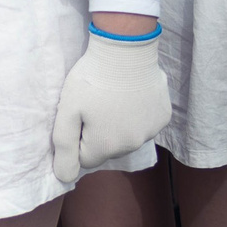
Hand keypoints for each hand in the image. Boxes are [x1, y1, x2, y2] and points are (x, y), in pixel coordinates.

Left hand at [51, 28, 170, 183]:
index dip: (77, 137)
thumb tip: (64, 178)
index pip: (85, 157)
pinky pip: (145, 123)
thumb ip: (63, 147)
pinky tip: (131, 94)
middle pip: (107, 148)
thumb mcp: (67, 110)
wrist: (125, 49)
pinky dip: (137, 113)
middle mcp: (132, 145)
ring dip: (118, 123)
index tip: (78, 114)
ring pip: (127, 136)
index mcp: (107, 146)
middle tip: (93, 103)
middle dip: (98, 132)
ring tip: (112, 96)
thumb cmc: (91, 78)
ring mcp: (151, 131)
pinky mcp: (163, 116)